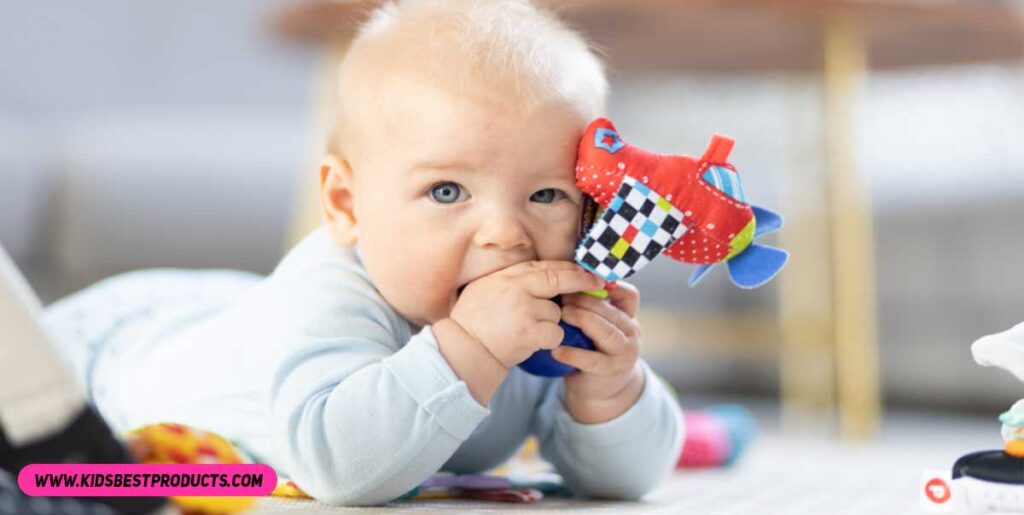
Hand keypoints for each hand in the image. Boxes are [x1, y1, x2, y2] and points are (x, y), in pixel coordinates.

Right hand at [445, 261, 604, 368]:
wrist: (463, 349)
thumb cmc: (472, 321)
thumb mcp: (486, 288)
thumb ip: (512, 280)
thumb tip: (541, 276)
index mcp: (507, 276)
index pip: (545, 266)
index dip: (569, 268)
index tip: (585, 270)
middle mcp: (517, 287)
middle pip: (559, 280)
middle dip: (581, 282)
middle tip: (597, 284)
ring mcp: (524, 309)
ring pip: (556, 312)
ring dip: (549, 322)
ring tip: (527, 330)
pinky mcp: (529, 332)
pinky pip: (555, 333)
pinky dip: (549, 340)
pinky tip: (533, 343)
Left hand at [553, 282, 644, 423]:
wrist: (603, 388)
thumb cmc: (596, 349)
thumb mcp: (600, 325)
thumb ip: (592, 307)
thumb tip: (565, 281)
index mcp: (629, 317)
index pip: (629, 295)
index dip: (607, 286)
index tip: (581, 279)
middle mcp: (631, 333)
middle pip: (612, 311)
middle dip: (586, 301)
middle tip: (563, 294)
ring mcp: (623, 353)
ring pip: (606, 332)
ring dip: (583, 320)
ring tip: (562, 314)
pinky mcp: (609, 371)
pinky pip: (592, 360)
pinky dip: (573, 353)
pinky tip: (557, 349)